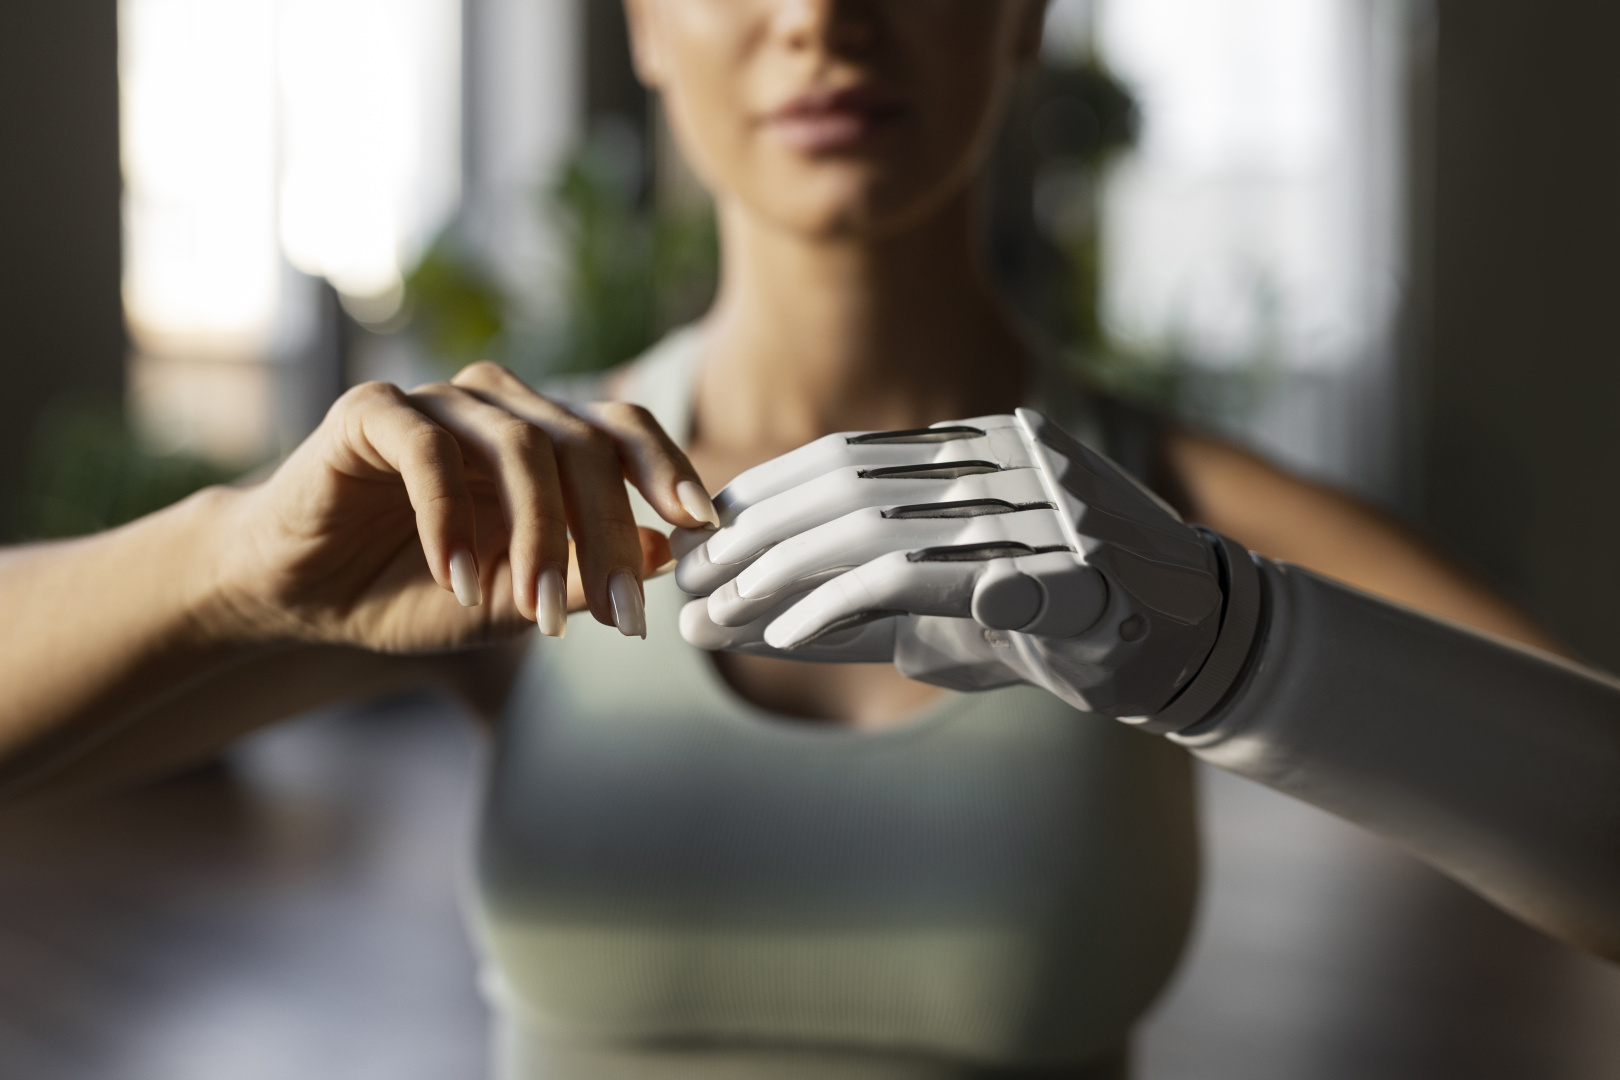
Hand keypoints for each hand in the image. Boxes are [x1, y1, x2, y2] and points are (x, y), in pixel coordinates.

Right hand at [208, 363, 719, 652]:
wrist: (300, 593)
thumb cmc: (413, 591)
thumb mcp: (513, 600)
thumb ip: (582, 575)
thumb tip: (666, 554)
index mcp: (544, 437)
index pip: (623, 429)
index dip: (668, 470)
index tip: (701, 529)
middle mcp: (499, 406)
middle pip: (582, 443)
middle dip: (609, 535)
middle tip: (622, 615)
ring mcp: (438, 402)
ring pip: (519, 444)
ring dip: (537, 535)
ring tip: (535, 610)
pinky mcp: (372, 411)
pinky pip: (429, 447)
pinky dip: (450, 516)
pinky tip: (454, 577)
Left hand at [674, 409, 1225, 716]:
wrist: (1194, 648)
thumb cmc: (1066, 628)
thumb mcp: (952, 611)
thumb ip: (865, 605)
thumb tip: (754, 612)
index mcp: (984, 447)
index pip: (851, 454)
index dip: (768, 491)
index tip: (701, 531)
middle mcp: (1007, 458)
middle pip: (847, 481)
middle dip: (754, 532)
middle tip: (686, 575)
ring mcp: (1036, 506)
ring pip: (871, 522)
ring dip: (778, 570)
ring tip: (715, 608)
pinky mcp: (1056, 570)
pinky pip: (920, 576)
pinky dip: (839, 603)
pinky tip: (783, 633)